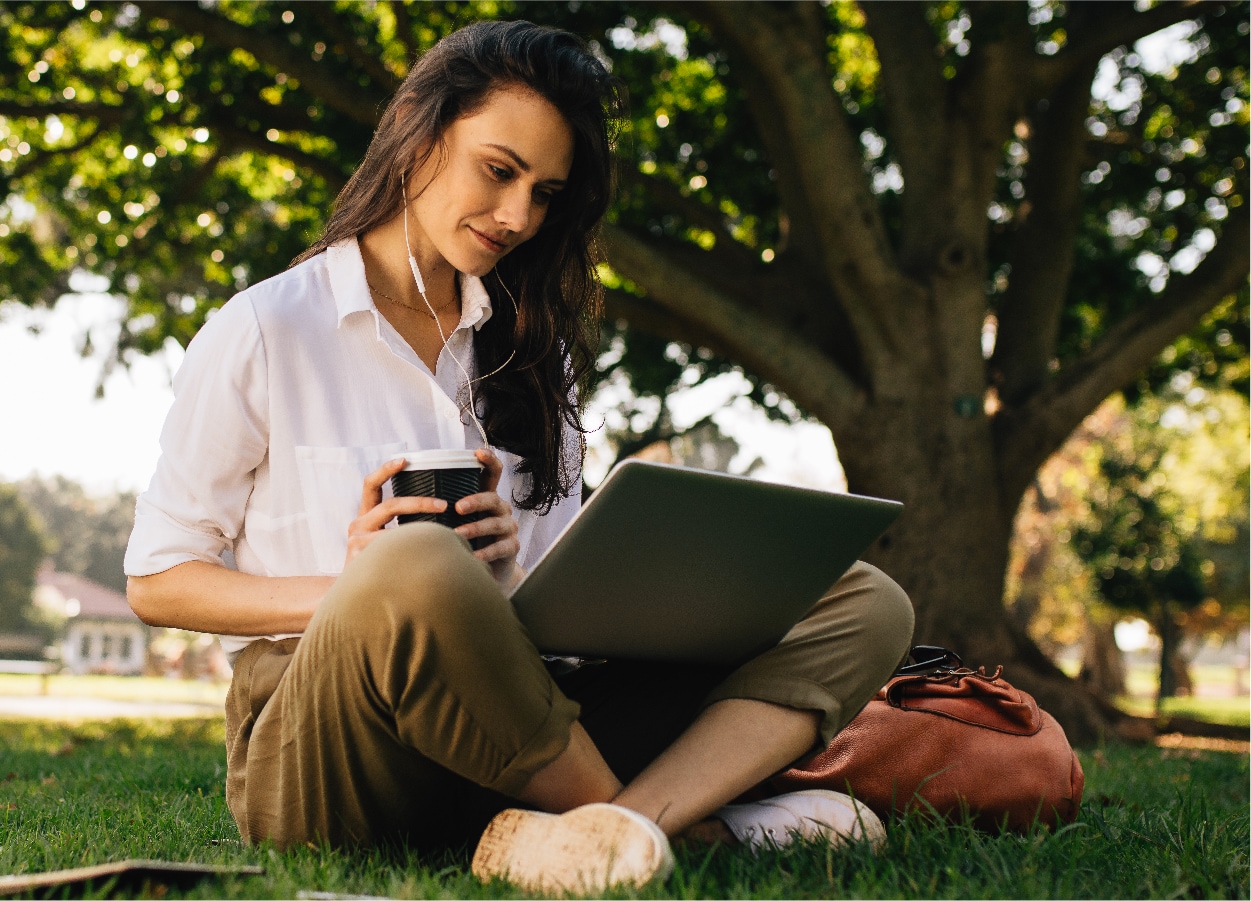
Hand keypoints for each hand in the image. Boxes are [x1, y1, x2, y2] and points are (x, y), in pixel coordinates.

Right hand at [343, 456, 449, 568]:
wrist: (348, 596)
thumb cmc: (374, 564)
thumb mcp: (380, 539)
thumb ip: (399, 525)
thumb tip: (435, 510)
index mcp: (365, 516)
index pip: (371, 485)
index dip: (386, 470)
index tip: (405, 459)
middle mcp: (358, 525)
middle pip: (391, 505)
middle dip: (420, 502)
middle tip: (444, 505)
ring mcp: (357, 543)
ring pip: (396, 531)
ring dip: (422, 531)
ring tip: (446, 534)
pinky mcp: (361, 560)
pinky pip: (393, 552)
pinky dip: (414, 552)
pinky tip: (430, 557)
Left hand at [454, 448, 522, 587]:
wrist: (488, 569)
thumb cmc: (467, 540)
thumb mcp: (456, 521)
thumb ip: (442, 508)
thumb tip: (408, 496)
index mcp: (487, 497)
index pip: (493, 473)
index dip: (489, 460)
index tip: (477, 452)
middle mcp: (501, 508)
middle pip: (493, 498)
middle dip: (476, 501)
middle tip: (457, 508)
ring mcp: (509, 527)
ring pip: (495, 523)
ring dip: (475, 528)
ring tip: (458, 535)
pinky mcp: (512, 546)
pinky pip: (500, 547)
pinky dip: (485, 552)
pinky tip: (472, 557)